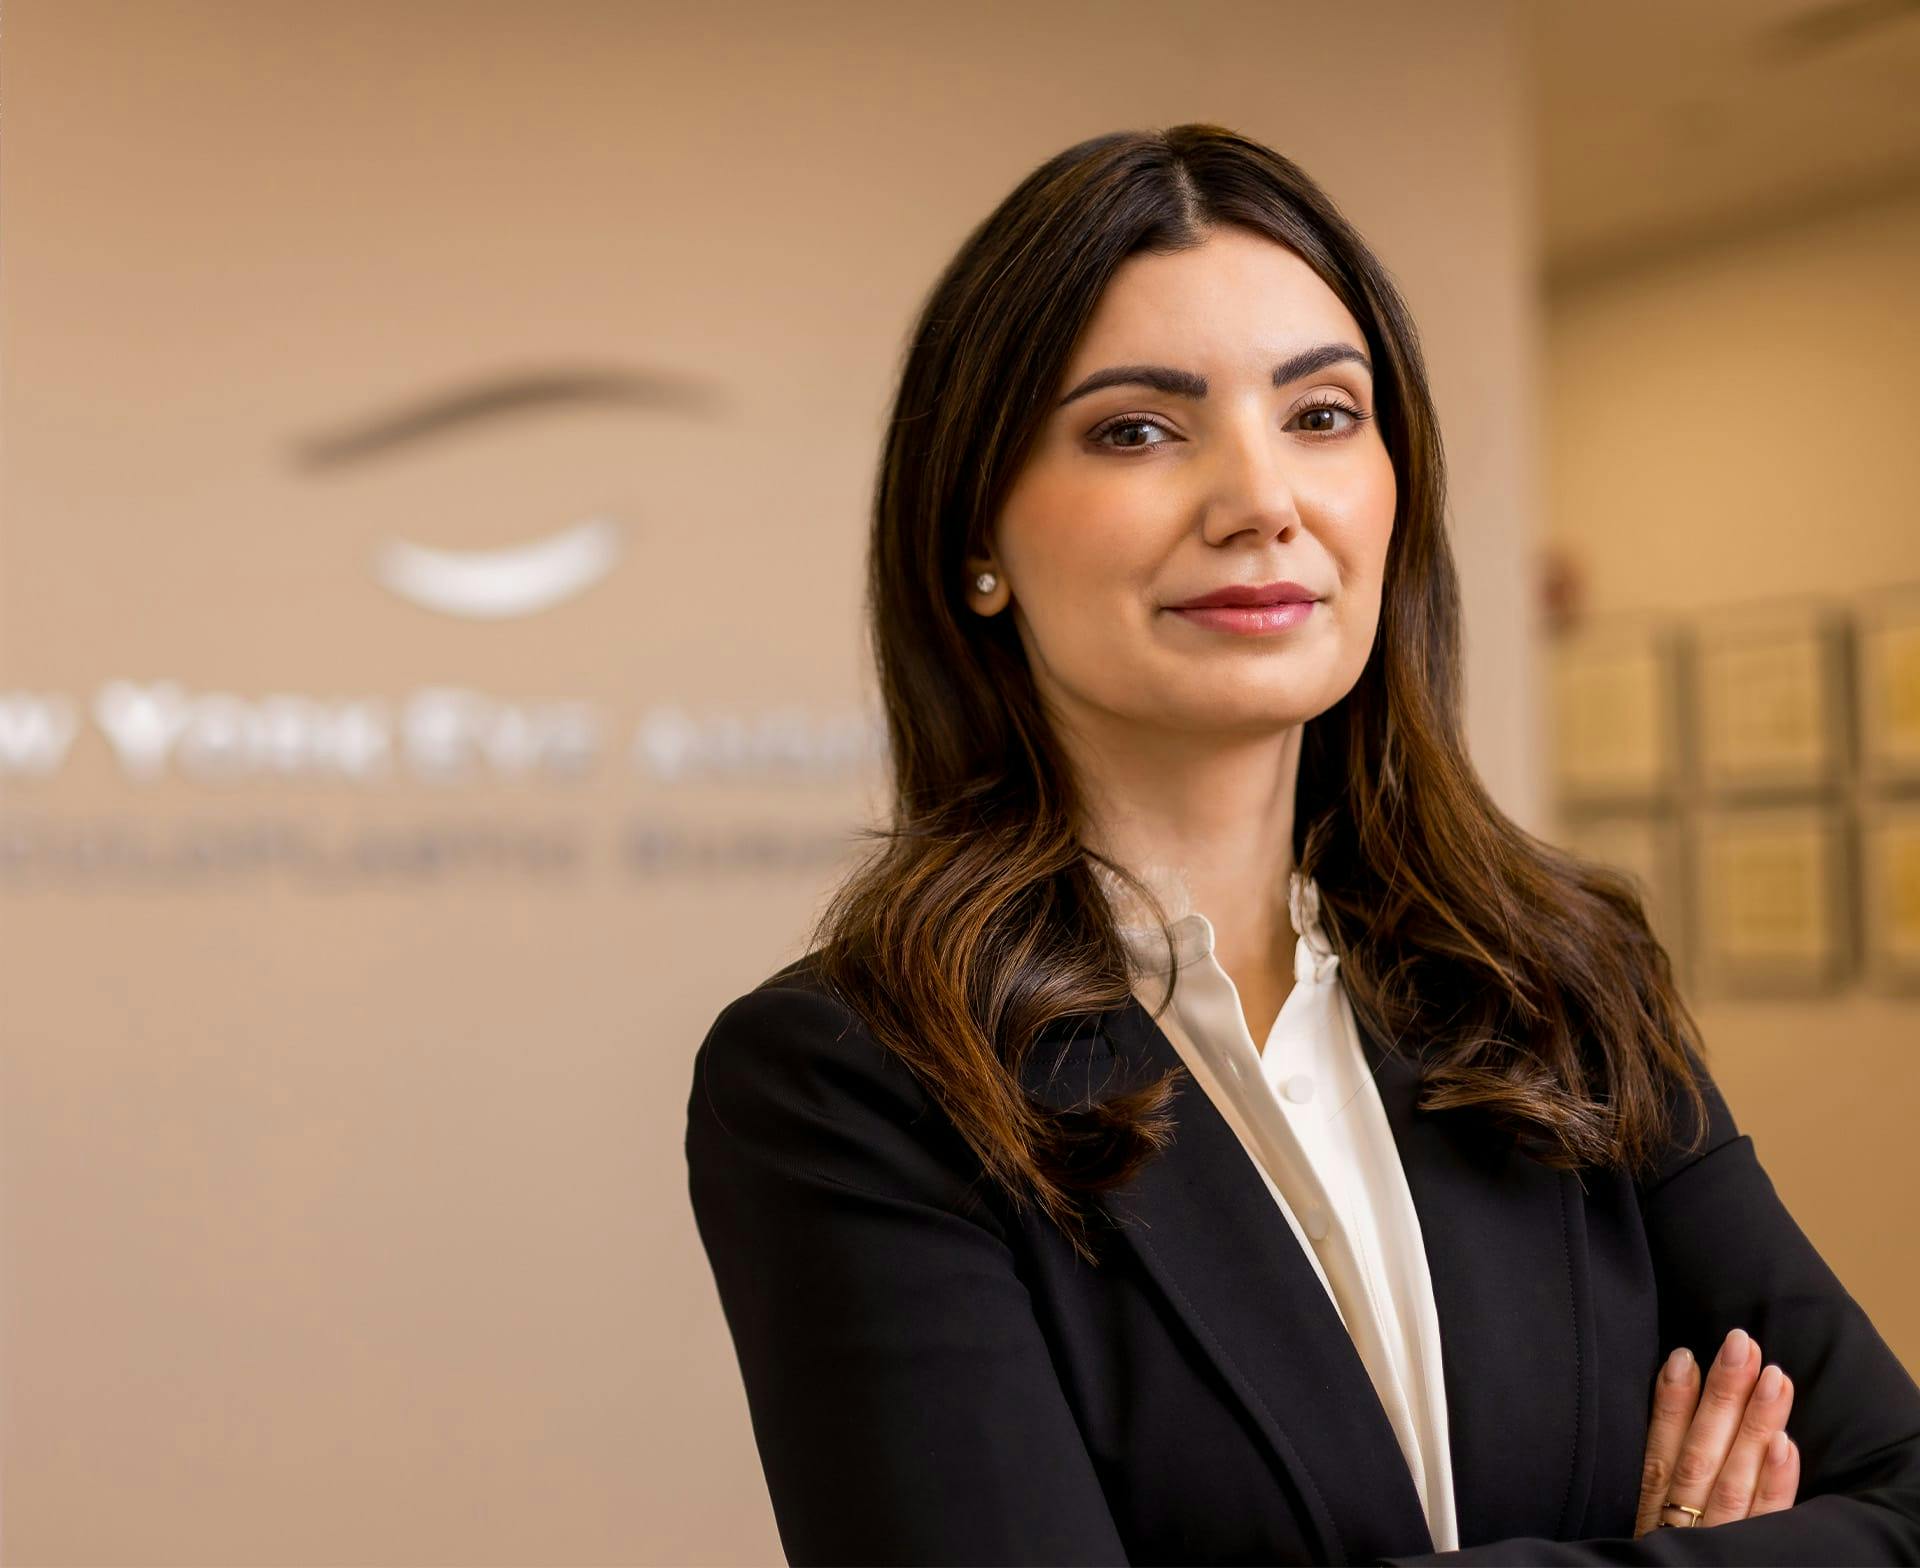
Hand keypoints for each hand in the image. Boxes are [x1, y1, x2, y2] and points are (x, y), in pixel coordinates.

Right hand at [1635, 1326, 1799, 1534]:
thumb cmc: (1673, 1549)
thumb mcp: (1651, 1523)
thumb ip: (1662, 1478)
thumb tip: (1675, 1399)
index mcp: (1654, 1513)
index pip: (1659, 1452)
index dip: (1670, 1403)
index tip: (1684, 1355)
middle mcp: (1684, 1526)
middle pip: (1701, 1455)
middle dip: (1722, 1396)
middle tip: (1741, 1344)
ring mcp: (1722, 1541)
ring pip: (1736, 1478)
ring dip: (1754, 1424)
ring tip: (1774, 1376)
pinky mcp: (1755, 1558)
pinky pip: (1767, 1521)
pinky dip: (1774, 1483)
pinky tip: (1785, 1443)